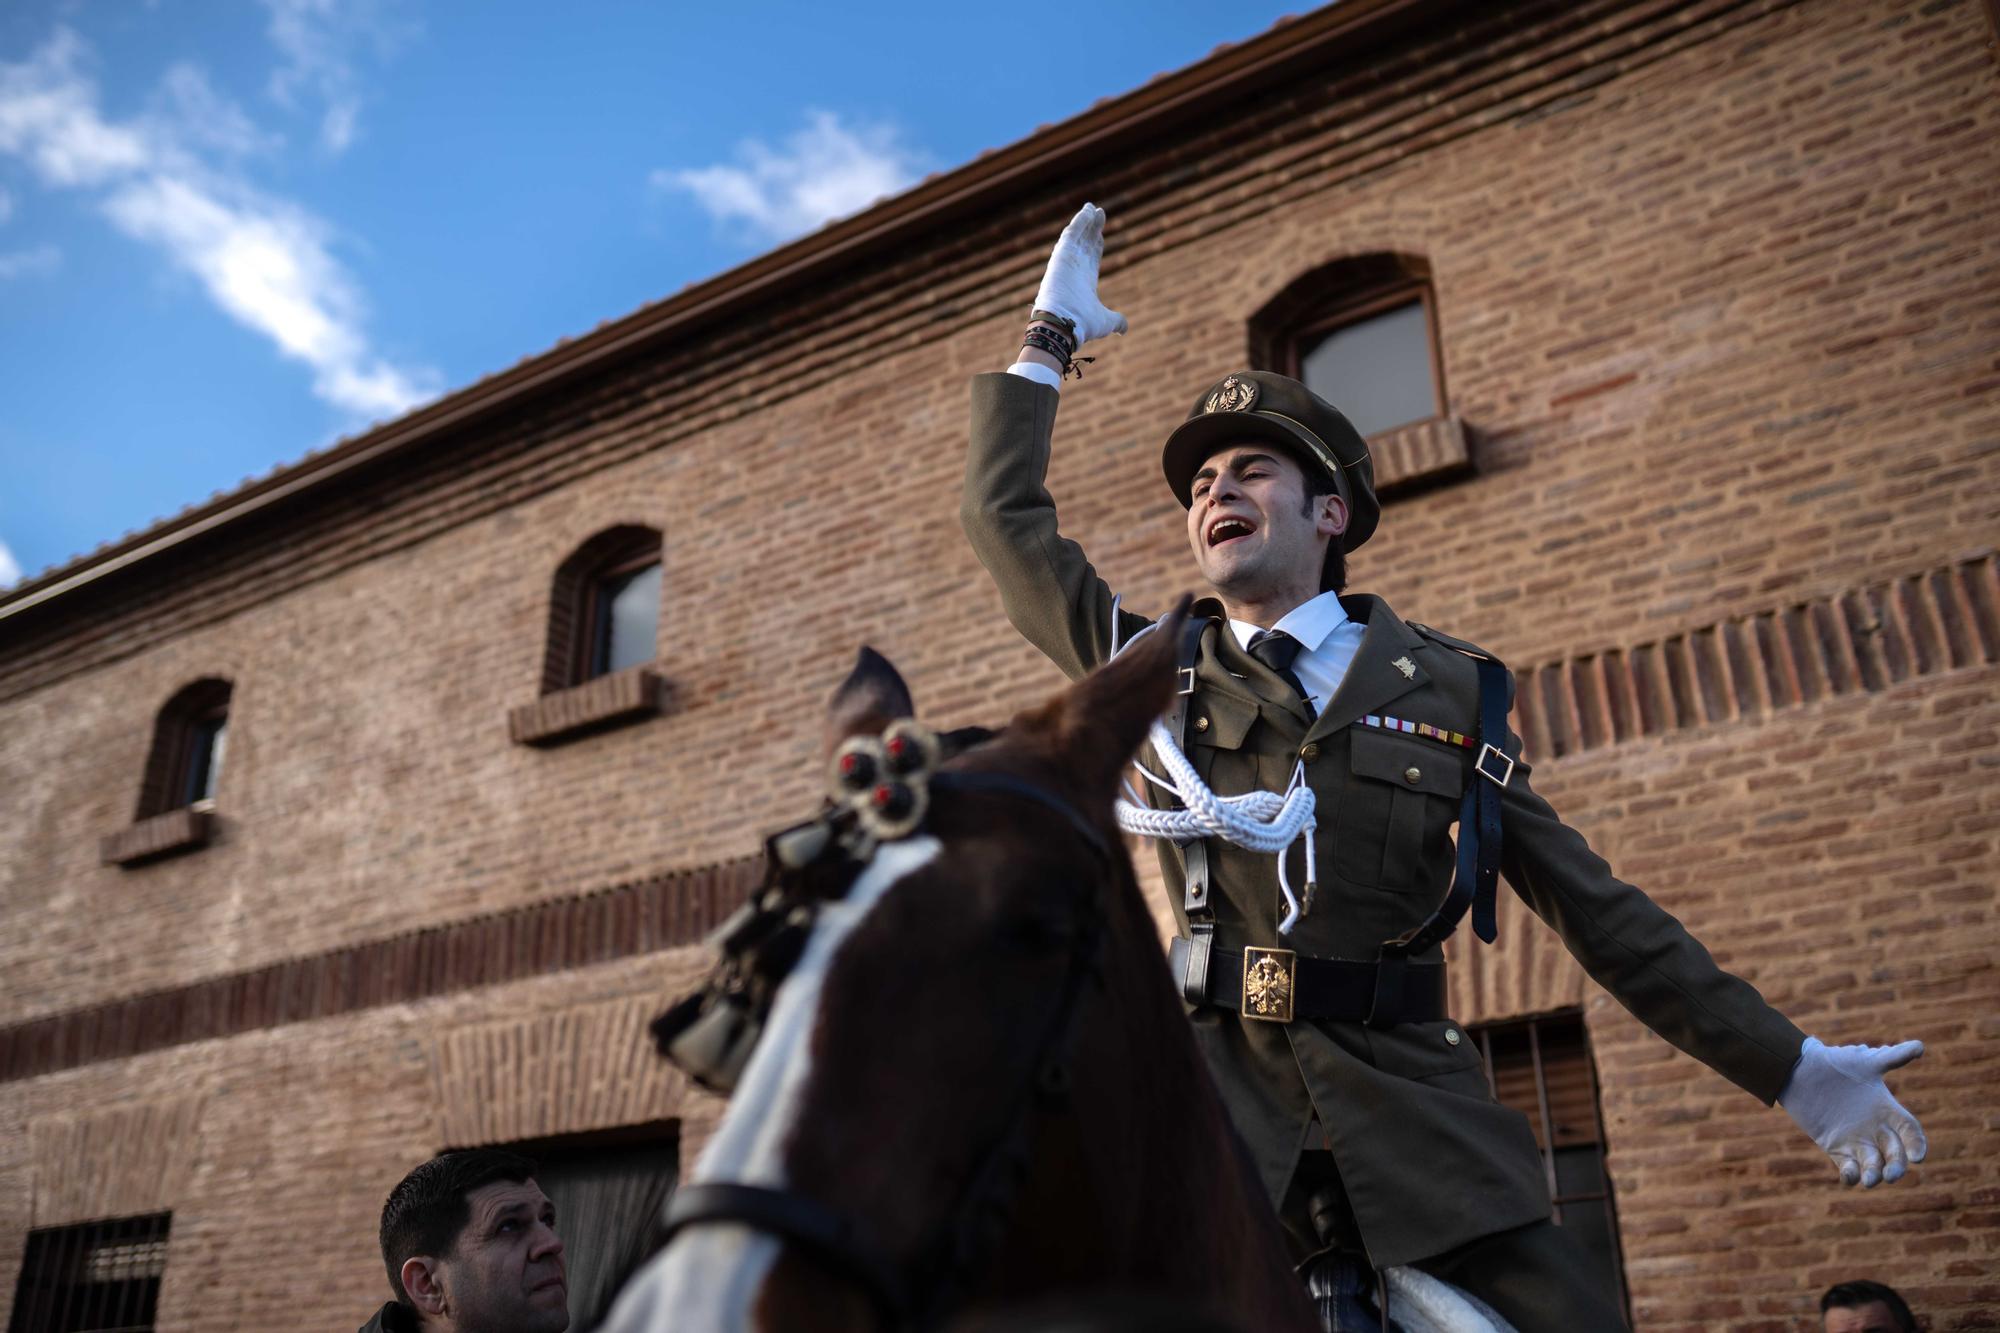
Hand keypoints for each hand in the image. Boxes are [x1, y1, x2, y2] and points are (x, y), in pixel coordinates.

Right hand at [1032, 203, 1127, 343]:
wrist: (1065, 325)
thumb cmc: (1083, 324)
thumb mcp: (1106, 321)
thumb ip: (1117, 321)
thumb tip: (1125, 329)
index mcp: (1085, 280)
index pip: (1092, 257)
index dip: (1097, 244)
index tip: (1101, 234)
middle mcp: (1076, 268)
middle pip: (1085, 243)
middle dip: (1091, 228)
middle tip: (1098, 213)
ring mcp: (1068, 260)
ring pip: (1077, 235)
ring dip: (1085, 221)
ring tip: (1092, 208)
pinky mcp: (1062, 255)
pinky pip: (1071, 233)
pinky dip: (1080, 221)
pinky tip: (1088, 210)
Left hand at [1779, 1036, 1927, 1186]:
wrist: (1799, 1070)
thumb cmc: (1834, 1063)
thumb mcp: (1866, 1062)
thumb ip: (1893, 1057)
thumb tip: (1920, 1046)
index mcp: (1886, 1109)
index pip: (1910, 1132)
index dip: (1917, 1144)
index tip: (1919, 1157)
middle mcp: (1875, 1128)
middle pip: (1894, 1153)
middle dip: (1896, 1165)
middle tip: (1891, 1175)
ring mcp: (1855, 1139)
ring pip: (1872, 1164)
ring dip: (1874, 1174)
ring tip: (1870, 1181)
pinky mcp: (1834, 1146)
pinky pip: (1847, 1166)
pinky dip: (1850, 1174)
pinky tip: (1849, 1176)